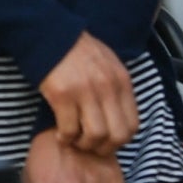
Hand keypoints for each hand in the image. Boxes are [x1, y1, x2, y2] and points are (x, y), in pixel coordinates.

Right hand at [37, 32, 138, 153]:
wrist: (49, 34)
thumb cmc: (77, 51)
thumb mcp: (108, 64)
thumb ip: (116, 88)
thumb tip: (118, 116)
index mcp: (121, 81)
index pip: (133, 124)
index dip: (120, 141)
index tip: (106, 141)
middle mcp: (107, 87)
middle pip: (117, 135)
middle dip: (104, 148)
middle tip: (90, 146)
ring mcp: (85, 91)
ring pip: (95, 135)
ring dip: (84, 144)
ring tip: (74, 140)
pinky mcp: (62, 95)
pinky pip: (70, 129)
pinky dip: (66, 138)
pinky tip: (61, 135)